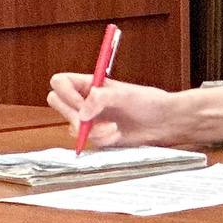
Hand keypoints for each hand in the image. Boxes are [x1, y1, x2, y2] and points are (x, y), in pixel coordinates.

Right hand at [47, 76, 222, 149]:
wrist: (164, 123)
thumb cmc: (150, 103)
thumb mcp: (127, 95)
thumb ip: (102, 98)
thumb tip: (82, 112)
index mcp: (92, 84)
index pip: (60, 82)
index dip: (65, 92)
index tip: (81, 103)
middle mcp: (87, 100)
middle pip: (57, 103)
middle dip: (72, 115)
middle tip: (88, 120)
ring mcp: (90, 118)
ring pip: (70, 126)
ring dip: (90, 130)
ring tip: (113, 127)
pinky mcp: (96, 135)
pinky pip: (85, 140)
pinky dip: (100, 139)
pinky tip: (117, 134)